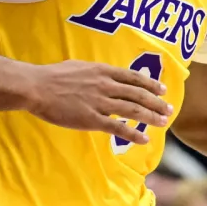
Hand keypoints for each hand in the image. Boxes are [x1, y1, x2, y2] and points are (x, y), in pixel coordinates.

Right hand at [25, 60, 171, 144]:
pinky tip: (144, 139)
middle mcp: (105, 85)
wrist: (37, 87)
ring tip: (163, 122)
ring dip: (151, 117)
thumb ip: (95, 72)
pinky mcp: (92, 119)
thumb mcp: (78, 66)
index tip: (162, 90)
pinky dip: (133, 134)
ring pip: (133, 110)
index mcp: (102, 71)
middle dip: (156, 103)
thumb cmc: (53, 76)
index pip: (133, 78)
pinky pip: (117, 128)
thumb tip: (105, 74)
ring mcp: (100, 103)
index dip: (150, 85)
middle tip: (169, 109)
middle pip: (138, 94)